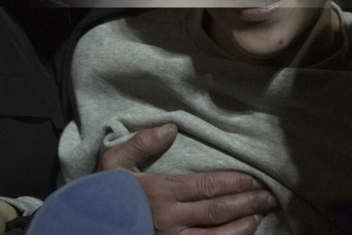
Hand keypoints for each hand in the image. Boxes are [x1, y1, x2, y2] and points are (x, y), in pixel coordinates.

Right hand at [100, 123, 275, 234]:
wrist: (83, 227)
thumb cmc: (101, 195)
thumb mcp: (114, 163)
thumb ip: (142, 143)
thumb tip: (171, 127)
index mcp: (161, 192)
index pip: (206, 186)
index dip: (234, 182)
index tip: (254, 178)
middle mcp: (170, 219)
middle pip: (217, 210)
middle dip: (246, 202)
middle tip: (268, 195)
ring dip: (241, 225)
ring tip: (259, 215)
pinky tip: (240, 234)